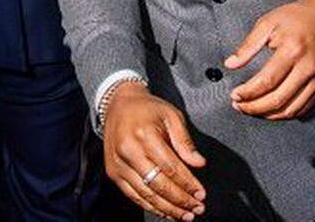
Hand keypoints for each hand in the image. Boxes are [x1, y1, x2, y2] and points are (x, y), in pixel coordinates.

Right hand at [103, 82, 206, 219]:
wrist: (118, 105)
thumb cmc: (148, 109)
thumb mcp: (171, 115)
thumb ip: (185, 141)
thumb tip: (199, 163)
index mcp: (145, 134)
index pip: (171, 167)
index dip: (188, 184)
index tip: (201, 194)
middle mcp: (129, 151)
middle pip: (158, 184)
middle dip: (180, 200)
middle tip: (196, 209)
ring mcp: (119, 164)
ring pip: (145, 194)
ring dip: (167, 209)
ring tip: (184, 215)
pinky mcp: (113, 172)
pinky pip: (133, 195)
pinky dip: (150, 206)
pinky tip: (165, 211)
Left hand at [225, 0, 314, 119]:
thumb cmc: (297, 17)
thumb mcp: (267, 23)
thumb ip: (248, 45)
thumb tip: (231, 63)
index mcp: (292, 50)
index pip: (267, 82)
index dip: (248, 93)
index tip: (236, 95)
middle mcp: (307, 67)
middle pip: (278, 100)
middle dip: (254, 107)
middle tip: (240, 105)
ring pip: (291, 110)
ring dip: (269, 114)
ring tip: (253, 109)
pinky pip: (304, 108)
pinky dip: (286, 113)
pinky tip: (273, 109)